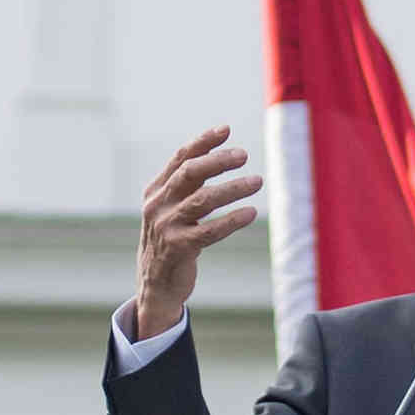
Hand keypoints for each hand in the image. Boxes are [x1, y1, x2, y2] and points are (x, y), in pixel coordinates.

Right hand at [136, 125, 262, 339]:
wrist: (156, 284)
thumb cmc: (172, 240)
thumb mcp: (173, 209)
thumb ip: (189, 185)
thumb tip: (219, 155)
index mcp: (156, 191)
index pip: (180, 159)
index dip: (203, 142)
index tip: (226, 130)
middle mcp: (157, 205)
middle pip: (189, 173)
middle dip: (218, 161)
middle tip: (244, 155)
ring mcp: (165, 227)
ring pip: (202, 200)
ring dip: (232, 189)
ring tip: (257, 181)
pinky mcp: (177, 248)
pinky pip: (209, 230)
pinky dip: (232, 220)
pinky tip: (251, 213)